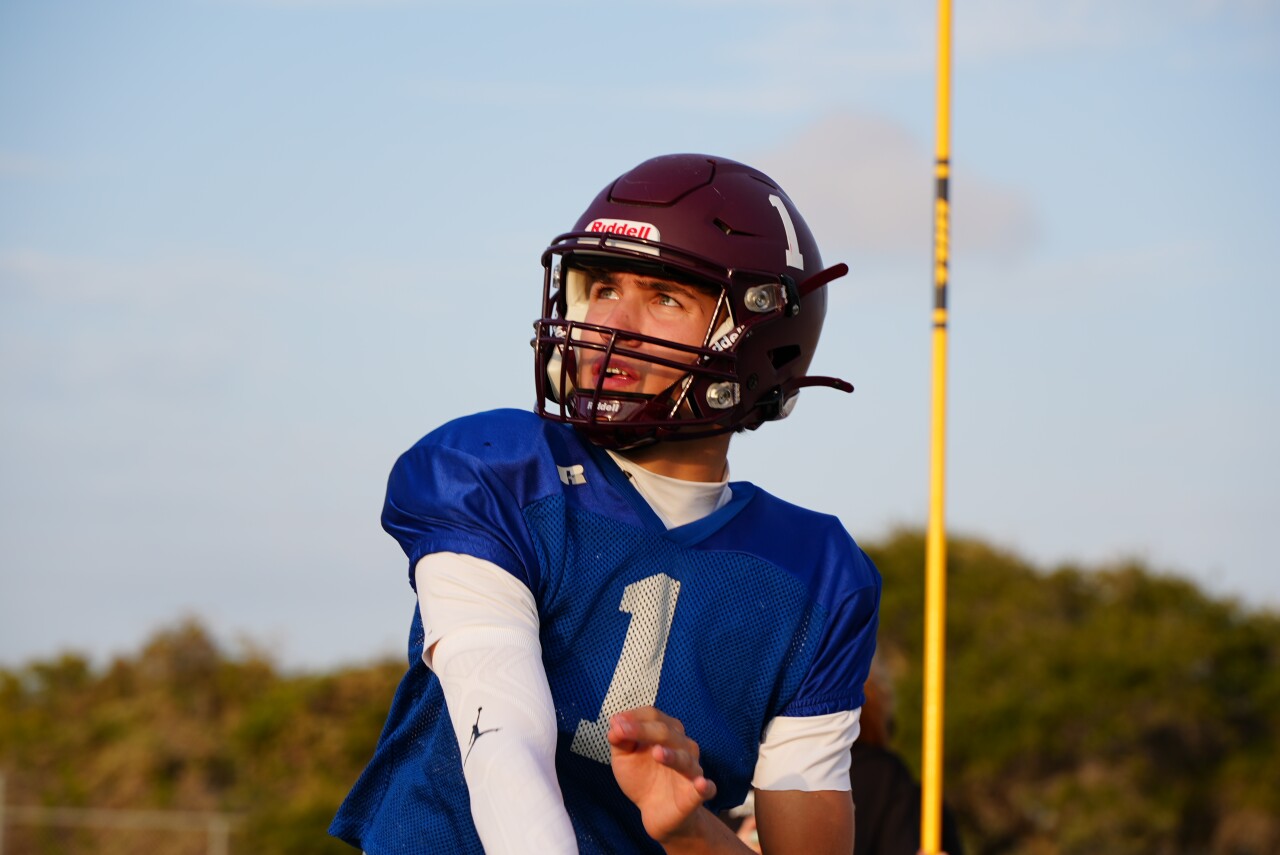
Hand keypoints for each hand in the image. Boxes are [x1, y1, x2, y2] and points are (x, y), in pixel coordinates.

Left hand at [608, 706, 717, 842]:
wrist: (655, 811)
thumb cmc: (642, 777)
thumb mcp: (624, 757)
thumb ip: (619, 740)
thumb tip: (615, 722)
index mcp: (666, 732)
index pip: (653, 716)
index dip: (634, 717)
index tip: (616, 723)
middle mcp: (682, 746)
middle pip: (666, 732)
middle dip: (643, 730)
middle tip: (622, 732)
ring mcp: (691, 770)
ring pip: (685, 759)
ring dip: (672, 756)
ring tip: (657, 753)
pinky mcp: (696, 795)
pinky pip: (706, 789)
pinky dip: (705, 786)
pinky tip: (701, 784)